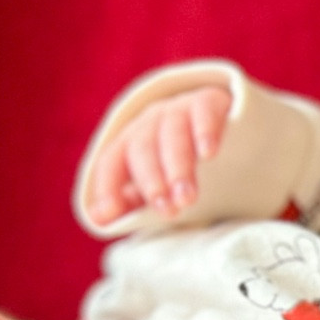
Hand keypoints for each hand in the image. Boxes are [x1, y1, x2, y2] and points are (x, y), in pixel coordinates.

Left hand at [85, 85, 231, 225]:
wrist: (222, 128)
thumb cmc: (181, 166)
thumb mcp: (156, 186)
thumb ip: (130, 203)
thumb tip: (98, 217)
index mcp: (131, 143)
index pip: (111, 163)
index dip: (107, 187)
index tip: (110, 213)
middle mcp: (150, 123)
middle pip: (142, 149)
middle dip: (152, 181)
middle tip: (168, 211)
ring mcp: (180, 110)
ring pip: (173, 135)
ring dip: (178, 167)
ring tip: (188, 197)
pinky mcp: (210, 102)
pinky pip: (203, 112)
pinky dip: (204, 131)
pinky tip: (208, 153)